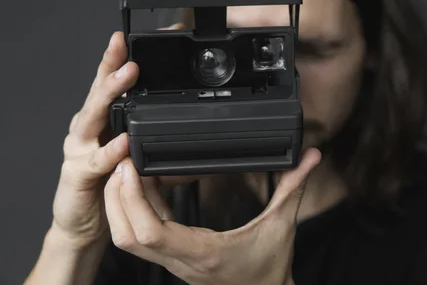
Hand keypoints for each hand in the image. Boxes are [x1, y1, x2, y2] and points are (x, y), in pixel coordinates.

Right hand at [51, 31, 138, 247]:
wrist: (83, 222)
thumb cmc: (108, 185)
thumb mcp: (136, 160)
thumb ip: (156, 146)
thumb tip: (192, 140)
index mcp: (99, 122)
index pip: (107, 85)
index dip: (114, 61)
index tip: (126, 39)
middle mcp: (85, 130)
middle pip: (97, 92)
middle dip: (110, 67)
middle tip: (125, 49)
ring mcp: (78, 150)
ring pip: (92, 116)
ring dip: (110, 95)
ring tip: (126, 77)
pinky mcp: (77, 175)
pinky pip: (97, 160)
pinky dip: (111, 150)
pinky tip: (123, 140)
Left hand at [104, 148, 321, 284]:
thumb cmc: (270, 269)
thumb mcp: (283, 225)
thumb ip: (294, 187)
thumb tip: (311, 157)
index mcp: (204, 253)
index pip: (152, 233)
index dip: (134, 200)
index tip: (133, 167)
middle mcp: (182, 260)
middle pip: (127, 236)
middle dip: (115, 198)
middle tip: (121, 161)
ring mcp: (174, 262)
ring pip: (127, 239)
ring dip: (120, 205)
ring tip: (127, 168)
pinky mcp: (174, 258)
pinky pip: (142, 236)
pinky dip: (135, 210)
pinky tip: (146, 185)